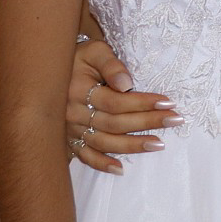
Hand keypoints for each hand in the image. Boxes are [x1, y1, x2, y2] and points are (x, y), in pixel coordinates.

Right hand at [65, 38, 177, 173]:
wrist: (44, 71)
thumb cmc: (77, 57)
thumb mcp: (94, 51)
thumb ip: (111, 65)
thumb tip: (126, 84)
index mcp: (79, 91)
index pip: (117, 102)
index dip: (143, 103)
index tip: (169, 102)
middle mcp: (73, 114)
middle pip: (115, 123)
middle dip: (147, 122)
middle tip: (176, 120)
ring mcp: (70, 130)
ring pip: (103, 142)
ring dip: (132, 146)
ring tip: (159, 144)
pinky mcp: (67, 140)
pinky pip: (84, 156)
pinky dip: (101, 164)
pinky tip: (121, 170)